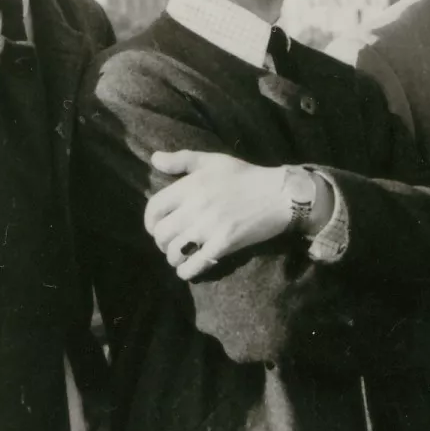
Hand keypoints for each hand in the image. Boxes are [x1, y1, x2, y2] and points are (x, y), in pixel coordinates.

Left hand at [145, 150, 291, 279]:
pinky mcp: (223, 244)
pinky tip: (188, 269)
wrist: (279, 195)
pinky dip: (186, 271)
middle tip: (170, 243)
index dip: (150, 222)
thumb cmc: (246, 176)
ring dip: (173, 257)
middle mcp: (196, 207)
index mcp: (191, 185)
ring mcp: (209, 227)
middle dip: (161, 242)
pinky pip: (194, 265)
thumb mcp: (213, 161)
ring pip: (174, 252)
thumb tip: (154, 159)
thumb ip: (182, 160)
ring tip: (180, 256)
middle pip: (161, 234)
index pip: (154, 208)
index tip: (156, 227)